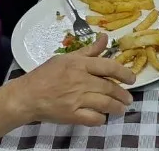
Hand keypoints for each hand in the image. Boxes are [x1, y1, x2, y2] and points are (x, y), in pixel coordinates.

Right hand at [13, 34, 133, 126]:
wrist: (26, 96)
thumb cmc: (45, 75)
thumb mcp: (66, 58)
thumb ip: (88, 51)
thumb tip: (105, 38)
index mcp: (79, 64)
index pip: (108, 66)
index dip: (123, 72)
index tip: (132, 79)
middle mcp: (80, 81)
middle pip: (109, 87)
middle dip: (122, 94)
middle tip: (129, 98)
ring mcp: (76, 99)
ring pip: (105, 104)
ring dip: (117, 107)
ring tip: (122, 109)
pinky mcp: (71, 115)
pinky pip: (93, 118)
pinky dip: (101, 119)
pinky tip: (103, 117)